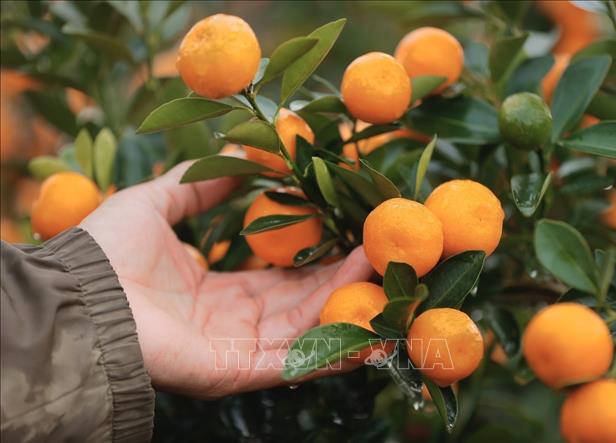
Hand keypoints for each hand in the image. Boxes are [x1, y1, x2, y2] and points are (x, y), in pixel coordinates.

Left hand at [80, 162, 372, 397]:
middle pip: (300, 304)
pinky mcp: (235, 371)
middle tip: (379, 252)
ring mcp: (235, 350)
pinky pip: (294, 363)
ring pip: (305, 330)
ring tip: (384, 279)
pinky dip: (334, 351)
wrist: (76, 296)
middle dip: (342, 280)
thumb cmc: (107, 252)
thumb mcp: (155, 203)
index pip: (278, 279)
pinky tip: (370, 332)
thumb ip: (197, 185)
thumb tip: (233, 156)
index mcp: (215, 291)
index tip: (348, 235)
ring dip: (345, 306)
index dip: (315, 259)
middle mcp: (231, 323)